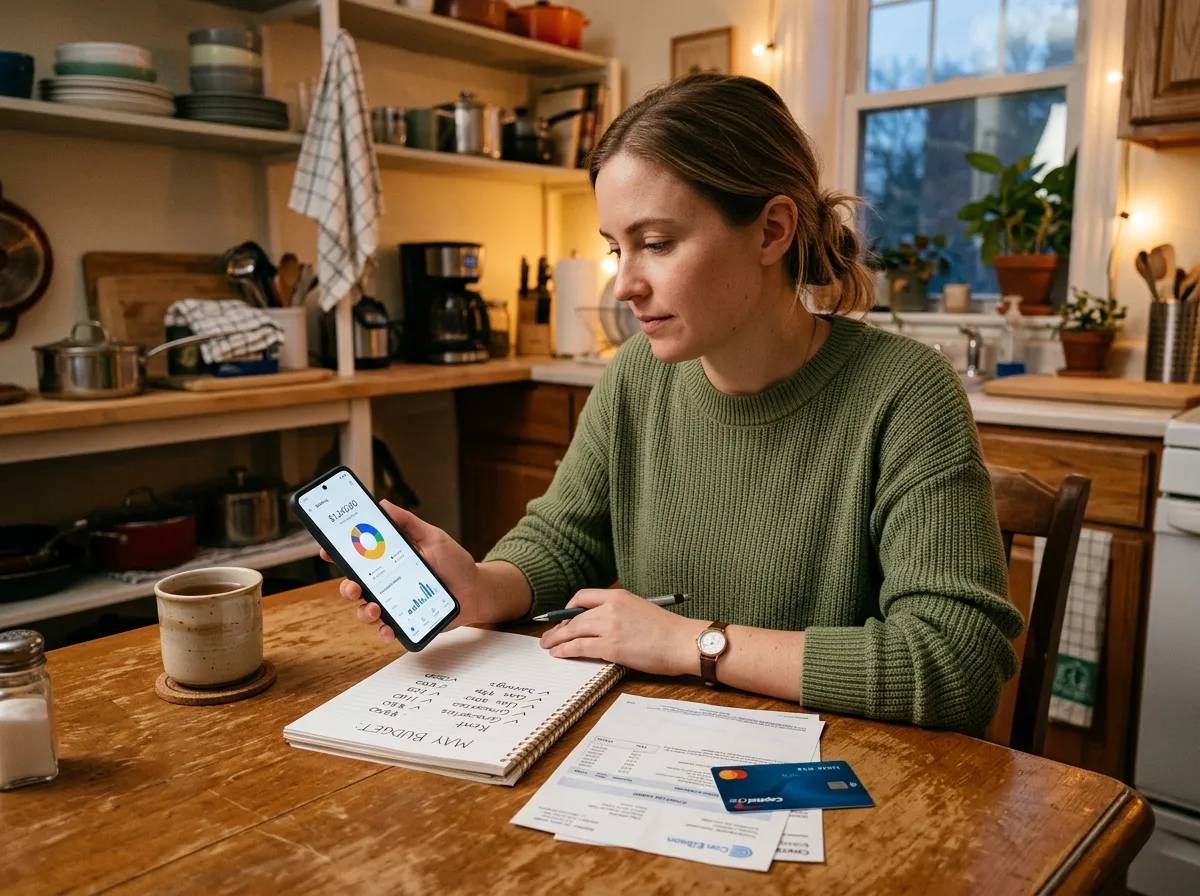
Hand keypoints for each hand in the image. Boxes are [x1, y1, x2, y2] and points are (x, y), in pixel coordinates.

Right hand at [322, 501, 483, 642]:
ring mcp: (395, 604)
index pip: (358, 557)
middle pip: (354, 586)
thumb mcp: (433, 537)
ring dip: (364, 611)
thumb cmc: (454, 563)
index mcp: (389, 560)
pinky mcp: (406, 622)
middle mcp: (387, 582)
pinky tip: (388, 628)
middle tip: (353, 586)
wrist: (476, 590)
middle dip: (346, 587)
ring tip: (375, 608)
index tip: (327, 549)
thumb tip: (383, 505)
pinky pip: (388, 630)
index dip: (338, 553)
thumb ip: (410, 523)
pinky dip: (384, 631)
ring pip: (366, 610)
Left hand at [538, 589, 706, 676]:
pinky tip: (559, 653)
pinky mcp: (610, 646)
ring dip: (557, 639)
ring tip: (548, 646)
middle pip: (574, 616)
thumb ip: (621, 613)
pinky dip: (565, 650)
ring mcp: (609, 626)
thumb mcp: (641, 610)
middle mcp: (610, 607)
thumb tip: (605, 625)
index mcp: (619, 595)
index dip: (569, 608)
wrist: (682, 641)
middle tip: (549, 636)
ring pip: (573, 631)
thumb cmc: (668, 631)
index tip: (564, 617)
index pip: (584, 597)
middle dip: (558, 627)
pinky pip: (579, 647)